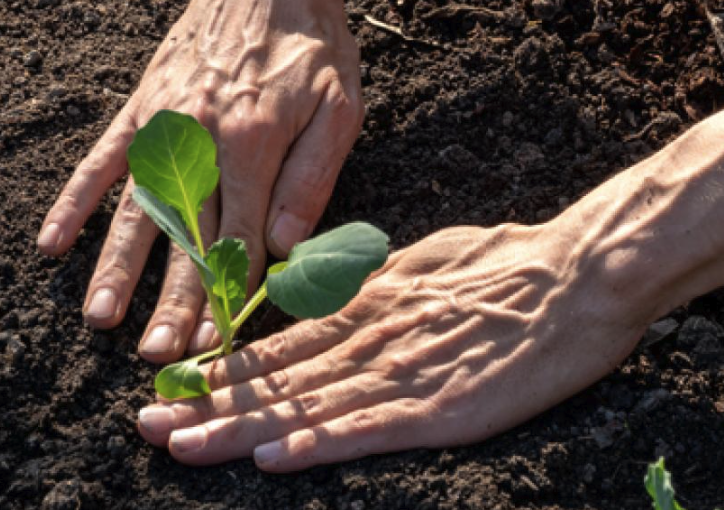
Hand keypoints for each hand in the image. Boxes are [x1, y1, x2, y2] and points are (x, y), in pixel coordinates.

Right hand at [38, 0, 362, 362]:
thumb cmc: (312, 46)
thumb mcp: (340, 108)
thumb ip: (312, 179)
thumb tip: (282, 247)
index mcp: (255, 147)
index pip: (239, 239)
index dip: (227, 296)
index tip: (214, 344)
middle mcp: (202, 142)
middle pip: (185, 237)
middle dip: (171, 301)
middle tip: (157, 356)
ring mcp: (163, 127)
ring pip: (137, 209)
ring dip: (117, 267)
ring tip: (100, 318)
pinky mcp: (139, 110)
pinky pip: (98, 162)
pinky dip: (74, 203)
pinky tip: (52, 243)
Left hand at [136, 224, 652, 470]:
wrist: (576, 273)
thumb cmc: (505, 265)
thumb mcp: (420, 265)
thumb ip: (368, 290)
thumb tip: (323, 298)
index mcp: (365, 307)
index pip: (280, 346)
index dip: (223, 371)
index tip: (173, 384)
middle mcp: (369, 340)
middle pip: (277, 380)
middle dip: (208, 404)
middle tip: (147, 424)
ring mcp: (401, 374)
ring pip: (306, 407)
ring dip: (240, 429)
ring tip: (182, 445)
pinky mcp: (439, 407)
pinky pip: (367, 429)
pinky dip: (317, 444)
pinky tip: (272, 459)